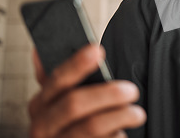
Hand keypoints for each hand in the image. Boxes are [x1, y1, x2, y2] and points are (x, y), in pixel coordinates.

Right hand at [28, 44, 145, 137]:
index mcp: (41, 103)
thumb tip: (41, 50)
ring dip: (120, 117)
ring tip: (137, 113)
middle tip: (131, 91)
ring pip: (91, 127)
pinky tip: (122, 132)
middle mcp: (43, 125)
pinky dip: (116, 136)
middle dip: (107, 94)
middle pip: (74, 104)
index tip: (97, 50)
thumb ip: (58, 80)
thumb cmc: (67, 126)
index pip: (57, 79)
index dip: (77, 64)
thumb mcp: (57, 103)